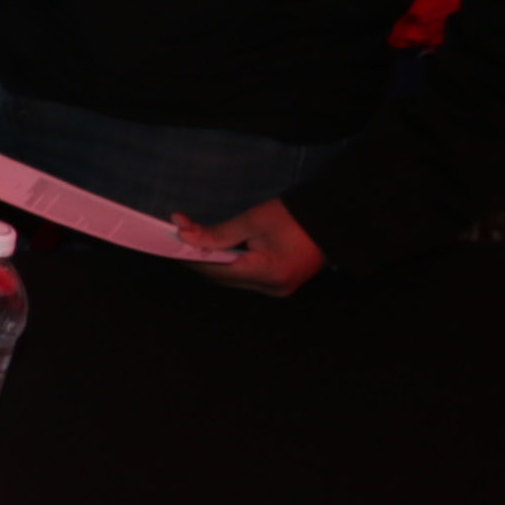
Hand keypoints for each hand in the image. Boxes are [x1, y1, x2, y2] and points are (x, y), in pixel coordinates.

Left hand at [171, 197, 324, 295]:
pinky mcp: (281, 282)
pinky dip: (230, 263)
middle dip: (200, 257)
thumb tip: (185, 237)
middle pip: (223, 277)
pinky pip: (247, 276)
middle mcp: (272, 288)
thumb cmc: (294, 216)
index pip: (217, 270)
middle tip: (181, 236)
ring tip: (194, 240)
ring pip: (233, 278)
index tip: (172, 240)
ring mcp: (278, 289)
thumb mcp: (254, 221)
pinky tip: (217, 249)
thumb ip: (218, 233)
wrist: (332, 218)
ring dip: (213, 260)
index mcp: (267, 274)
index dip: (191, 256)